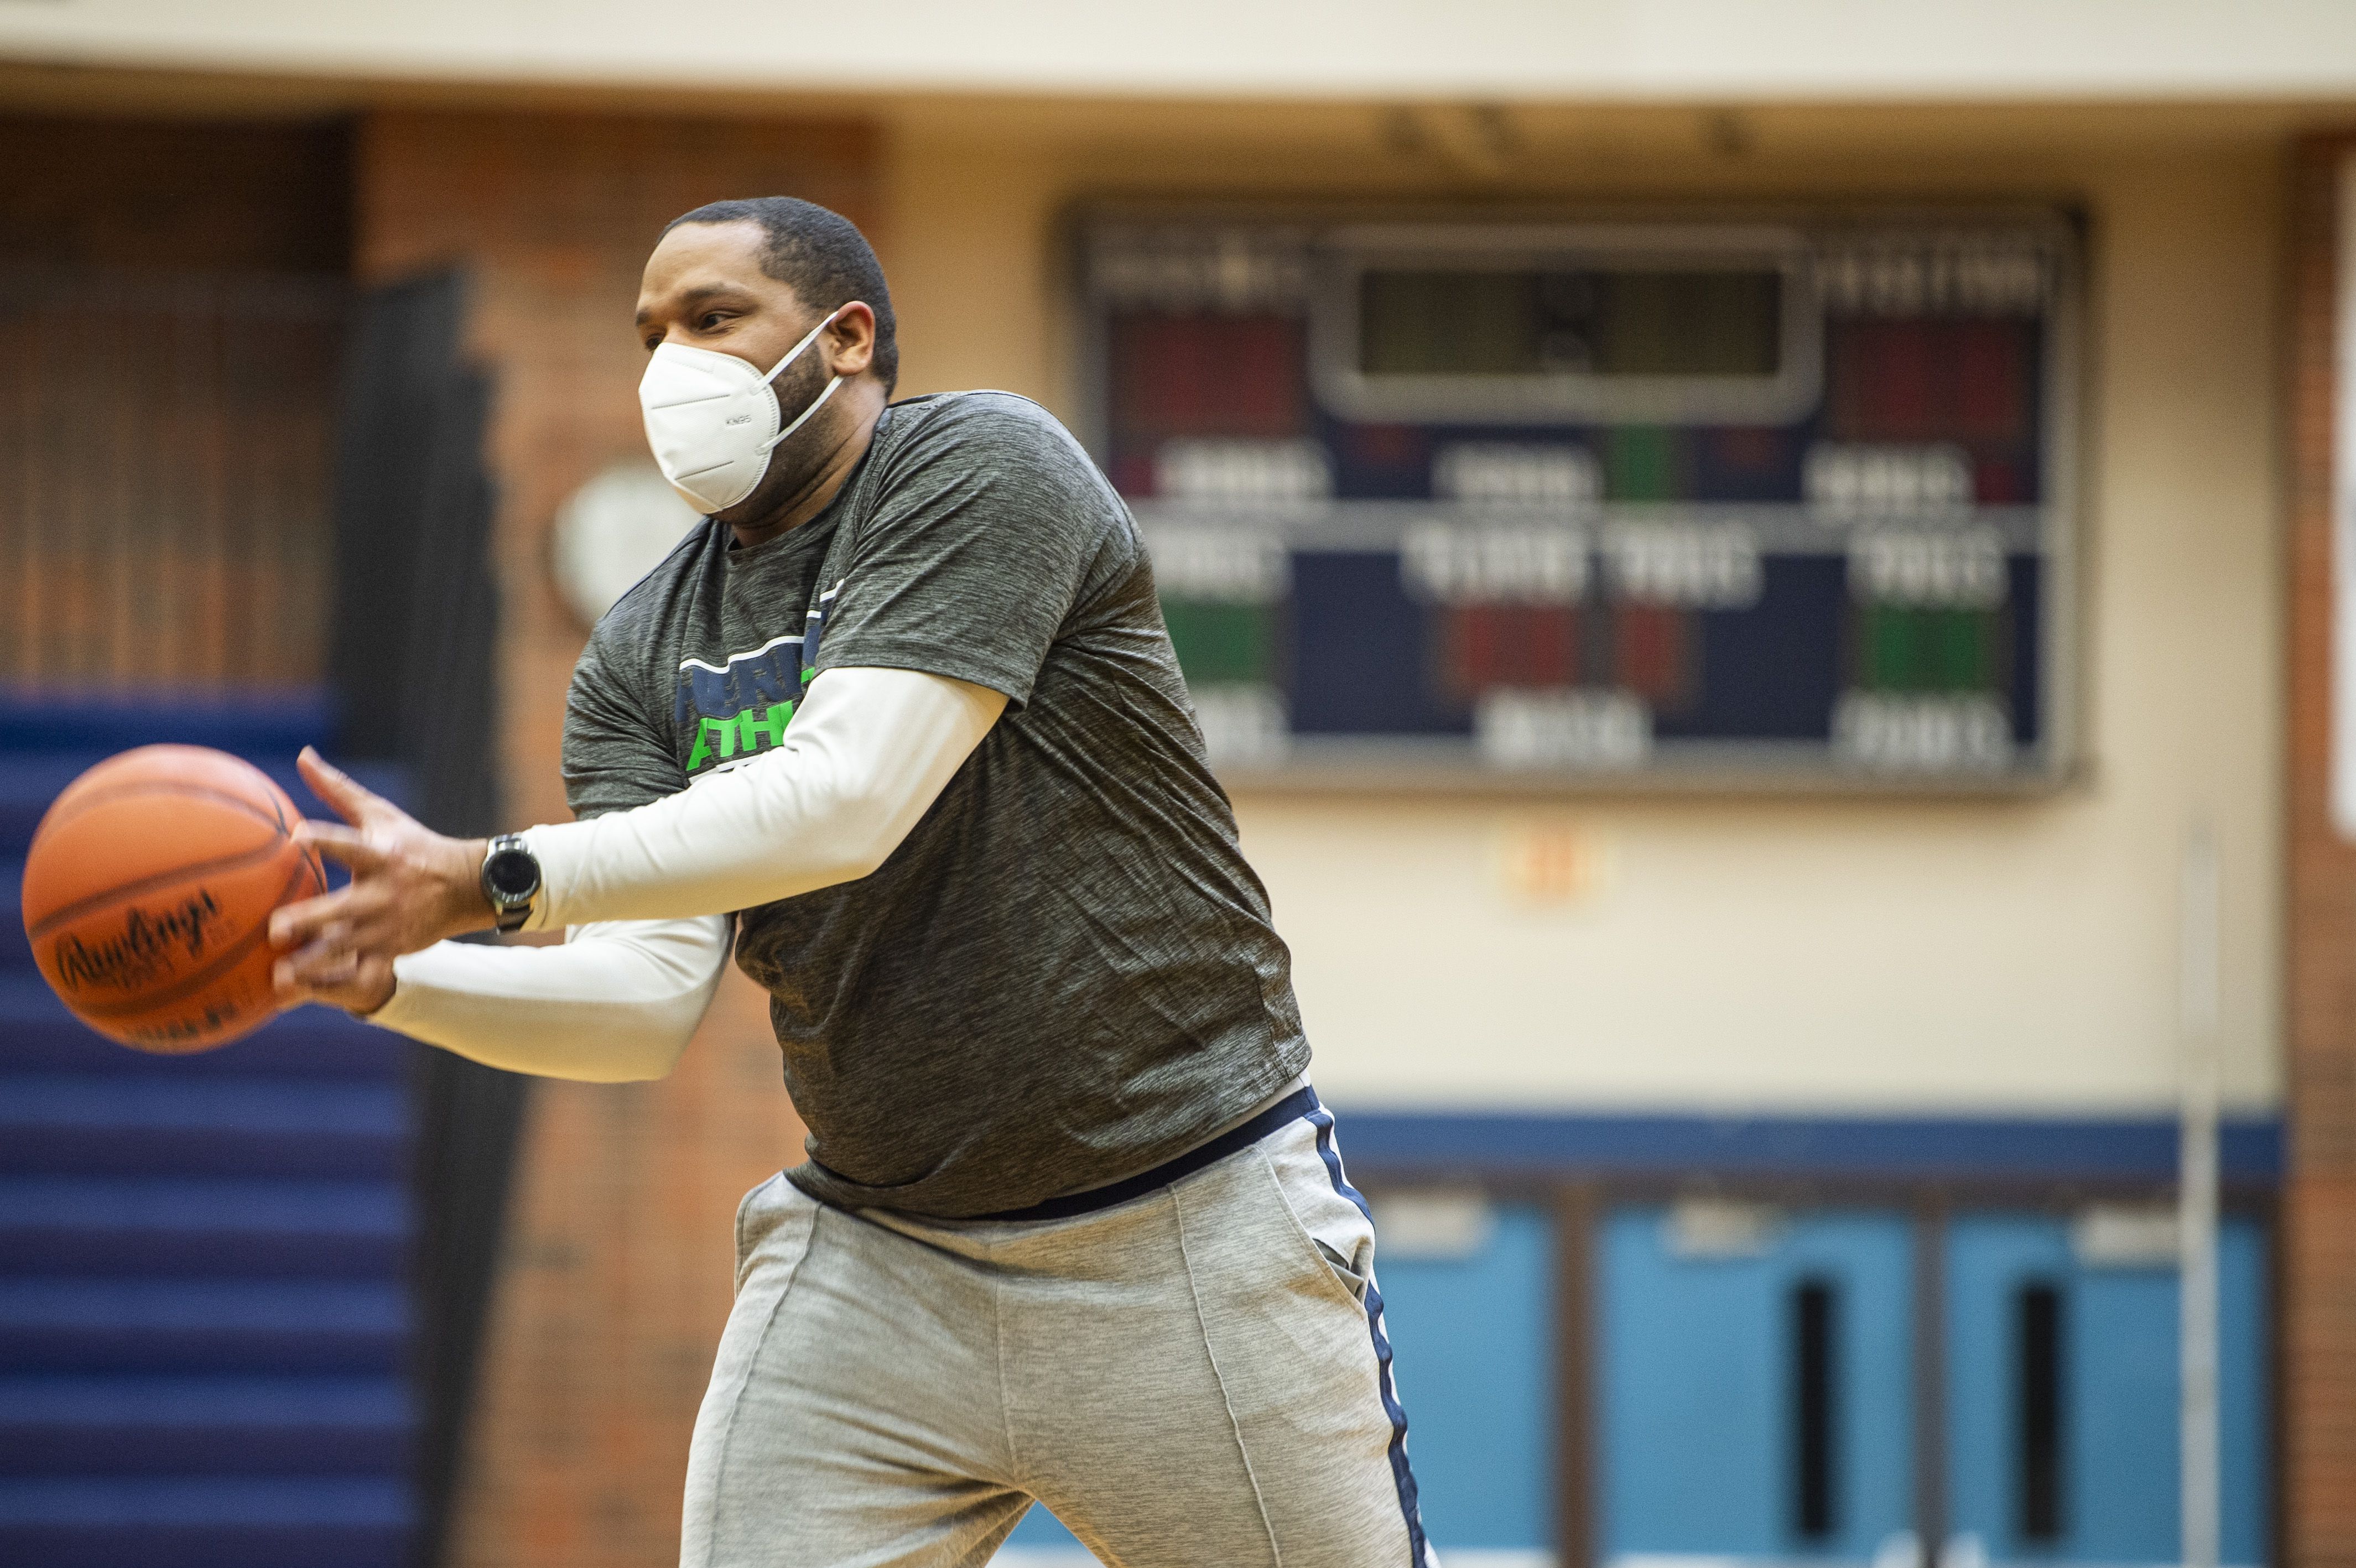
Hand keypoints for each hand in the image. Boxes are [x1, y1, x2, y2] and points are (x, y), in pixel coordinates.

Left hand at [270, 747, 492, 1013]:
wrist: (466, 888)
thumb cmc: (413, 845)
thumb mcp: (381, 815)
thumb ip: (338, 789)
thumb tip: (303, 755)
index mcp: (380, 856)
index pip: (350, 844)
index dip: (325, 840)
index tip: (297, 837)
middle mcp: (382, 893)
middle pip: (343, 909)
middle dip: (310, 921)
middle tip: (276, 929)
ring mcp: (386, 926)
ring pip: (345, 948)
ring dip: (312, 964)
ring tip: (279, 977)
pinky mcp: (390, 951)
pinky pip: (356, 972)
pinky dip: (325, 985)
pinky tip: (290, 997)